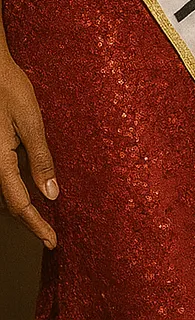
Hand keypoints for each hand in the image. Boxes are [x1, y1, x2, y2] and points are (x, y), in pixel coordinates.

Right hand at [0, 54, 57, 247]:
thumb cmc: (10, 89)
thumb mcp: (31, 121)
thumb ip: (40, 158)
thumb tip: (51, 194)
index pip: (19, 205)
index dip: (36, 226)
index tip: (52, 242)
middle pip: (10, 203)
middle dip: (29, 220)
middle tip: (49, 234)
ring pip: (5, 192)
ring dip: (22, 205)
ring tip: (42, 218)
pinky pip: (4, 177)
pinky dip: (17, 187)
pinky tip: (32, 186)